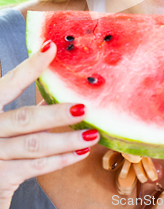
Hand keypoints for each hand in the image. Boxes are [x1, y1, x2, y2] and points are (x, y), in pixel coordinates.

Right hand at [0, 41, 99, 208]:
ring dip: (66, 139)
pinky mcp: (1, 177)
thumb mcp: (5, 124)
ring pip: (35, 145)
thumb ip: (26, 113)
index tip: (51, 47)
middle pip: (25, 118)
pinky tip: (80, 153)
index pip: (9, 84)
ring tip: (92, 134)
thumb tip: (56, 94)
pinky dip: (60, 160)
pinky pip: (35, 167)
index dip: (30, 67)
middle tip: (84, 108)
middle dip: (57, 113)